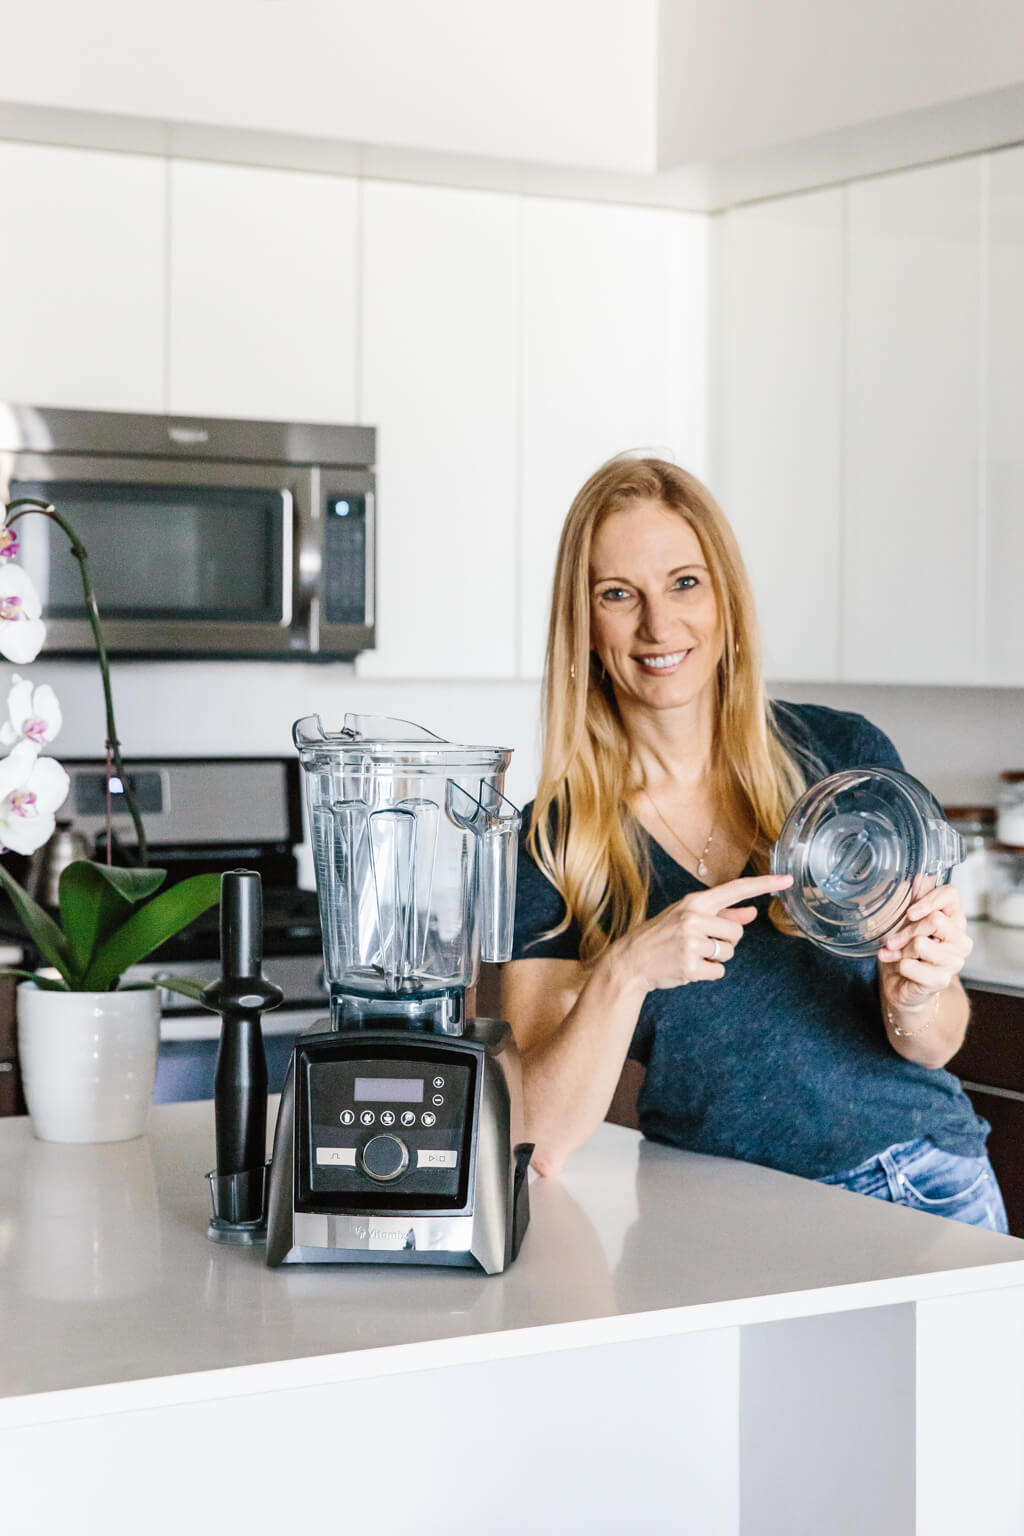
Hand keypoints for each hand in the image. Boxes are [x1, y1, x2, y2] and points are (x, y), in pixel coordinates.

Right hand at [615, 872, 792, 992]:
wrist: (631, 960)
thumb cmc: (662, 936)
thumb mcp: (687, 917)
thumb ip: (722, 915)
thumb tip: (752, 912)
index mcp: (694, 902)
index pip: (736, 889)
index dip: (764, 884)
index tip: (787, 880)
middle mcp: (694, 918)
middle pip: (738, 932)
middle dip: (725, 942)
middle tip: (700, 944)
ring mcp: (691, 942)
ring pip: (729, 953)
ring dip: (715, 958)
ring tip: (690, 955)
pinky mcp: (690, 965)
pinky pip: (718, 972)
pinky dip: (708, 973)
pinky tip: (688, 968)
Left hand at [877, 877, 972, 1009]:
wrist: (902, 984)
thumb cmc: (907, 949)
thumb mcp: (908, 921)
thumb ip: (916, 900)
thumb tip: (920, 877)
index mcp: (955, 919)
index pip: (951, 894)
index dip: (929, 899)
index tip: (911, 912)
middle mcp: (961, 940)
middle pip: (935, 920)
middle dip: (906, 931)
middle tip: (891, 941)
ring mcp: (954, 961)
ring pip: (921, 943)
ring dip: (900, 950)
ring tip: (895, 954)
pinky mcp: (941, 980)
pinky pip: (911, 965)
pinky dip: (899, 965)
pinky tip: (899, 967)